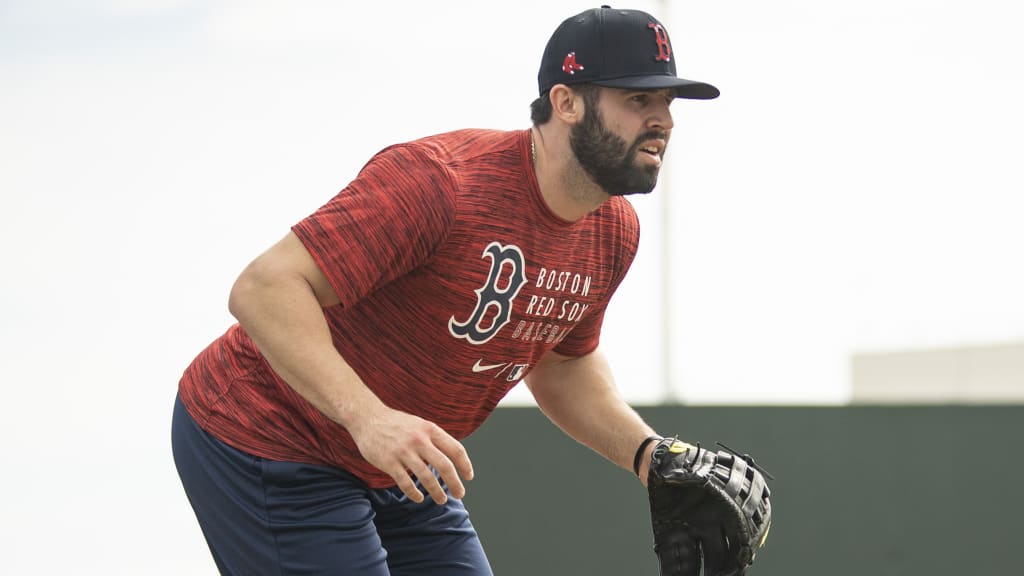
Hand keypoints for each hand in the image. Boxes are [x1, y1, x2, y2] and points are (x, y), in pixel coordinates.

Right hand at [347, 403, 473, 503]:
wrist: (367, 417)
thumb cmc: (396, 423)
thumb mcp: (419, 425)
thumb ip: (434, 439)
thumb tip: (451, 458)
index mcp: (429, 429)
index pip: (455, 449)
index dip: (465, 465)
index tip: (469, 477)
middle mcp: (419, 440)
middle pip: (444, 466)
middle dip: (455, 483)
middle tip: (459, 494)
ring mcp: (403, 452)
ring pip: (426, 477)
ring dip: (437, 492)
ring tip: (442, 500)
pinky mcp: (389, 462)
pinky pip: (405, 483)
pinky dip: (414, 493)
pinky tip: (419, 498)